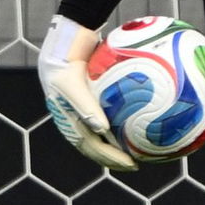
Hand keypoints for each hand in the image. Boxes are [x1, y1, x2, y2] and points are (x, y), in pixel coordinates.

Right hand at [37, 16, 135, 171]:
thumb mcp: (71, 83)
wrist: (64, 40)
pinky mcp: (91, 99)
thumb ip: (86, 106)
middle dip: (114, 158)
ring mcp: (82, 110)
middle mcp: (74, 119)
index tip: (132, 164)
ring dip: (117, 145)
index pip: (92, 147)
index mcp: (68, 121)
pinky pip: (108, 114)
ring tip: (138, 149)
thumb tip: (103, 130)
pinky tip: (140, 120)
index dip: (111, 158)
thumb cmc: (65, 62)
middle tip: (137, 164)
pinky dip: (121, 123)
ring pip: (101, 134)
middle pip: (95, 146)